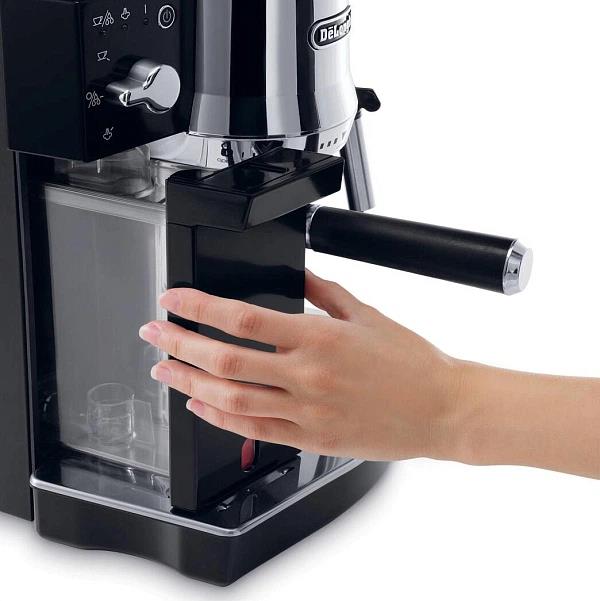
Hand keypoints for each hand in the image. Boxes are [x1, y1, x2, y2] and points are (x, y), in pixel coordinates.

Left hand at [139, 271, 461, 460]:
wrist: (442, 409)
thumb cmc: (412, 362)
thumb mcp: (367, 315)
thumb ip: (324, 292)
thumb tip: (297, 274)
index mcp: (319, 338)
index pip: (243, 318)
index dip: (199, 308)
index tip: (175, 299)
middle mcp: (307, 375)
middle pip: (224, 360)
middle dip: (179, 343)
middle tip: (153, 332)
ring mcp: (306, 412)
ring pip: (230, 399)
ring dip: (188, 382)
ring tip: (164, 369)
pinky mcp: (311, 439)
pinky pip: (254, 429)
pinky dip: (219, 417)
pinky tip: (199, 405)